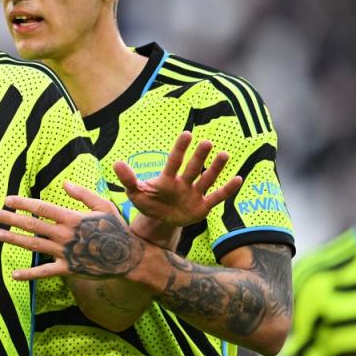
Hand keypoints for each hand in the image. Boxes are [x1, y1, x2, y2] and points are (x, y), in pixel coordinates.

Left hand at [0, 182, 143, 280]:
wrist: (128, 257)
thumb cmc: (115, 228)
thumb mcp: (103, 205)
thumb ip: (82, 194)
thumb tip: (64, 183)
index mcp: (71, 217)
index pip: (41, 208)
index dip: (22, 203)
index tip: (7, 200)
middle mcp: (64, 234)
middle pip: (31, 225)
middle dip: (9, 218)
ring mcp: (64, 253)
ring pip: (33, 245)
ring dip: (13, 240)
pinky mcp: (67, 269)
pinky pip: (44, 272)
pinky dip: (29, 274)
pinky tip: (14, 274)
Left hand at [112, 131, 242, 227]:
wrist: (158, 221)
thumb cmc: (147, 203)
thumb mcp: (135, 193)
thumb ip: (128, 179)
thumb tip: (116, 163)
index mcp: (166, 179)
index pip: (174, 162)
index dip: (180, 149)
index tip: (187, 134)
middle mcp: (183, 183)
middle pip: (192, 168)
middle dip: (199, 156)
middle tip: (207, 142)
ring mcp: (194, 194)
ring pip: (206, 179)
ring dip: (215, 168)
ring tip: (224, 154)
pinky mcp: (202, 207)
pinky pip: (216, 197)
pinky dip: (226, 190)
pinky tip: (238, 179)